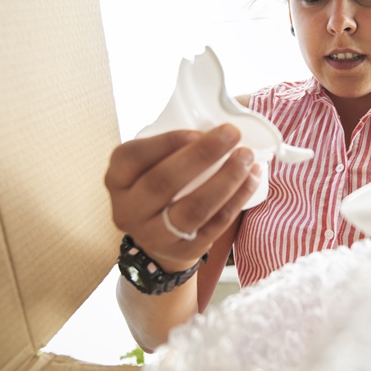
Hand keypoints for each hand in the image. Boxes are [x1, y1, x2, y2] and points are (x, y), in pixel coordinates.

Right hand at [105, 124, 261, 271]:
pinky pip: (215, 225)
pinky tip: (252, 178)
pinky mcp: (184, 250)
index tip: (197, 131)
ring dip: (225, 179)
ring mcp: (155, 235)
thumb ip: (170, 146)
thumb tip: (216, 120)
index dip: (164, 142)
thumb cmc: (161, 185)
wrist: (160, 237)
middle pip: (163, 182)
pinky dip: (237, 199)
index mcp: (118, 180)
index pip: (133, 157)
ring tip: (246, 157)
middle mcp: (129, 210)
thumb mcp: (150, 165)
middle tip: (232, 134)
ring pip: (193, 208)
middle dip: (202, 155)